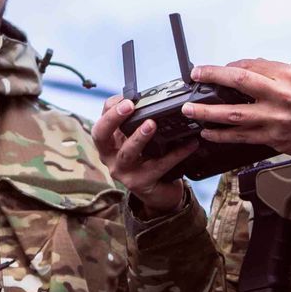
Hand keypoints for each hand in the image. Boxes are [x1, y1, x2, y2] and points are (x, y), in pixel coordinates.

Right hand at [92, 96, 196, 215]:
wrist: (158, 193)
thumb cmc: (147, 161)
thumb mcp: (136, 141)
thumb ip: (136, 123)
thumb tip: (148, 98)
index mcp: (108, 143)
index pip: (101, 120)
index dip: (111, 108)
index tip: (127, 98)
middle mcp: (110, 157)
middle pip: (101, 135)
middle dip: (113, 118)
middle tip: (129, 106)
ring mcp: (123, 172)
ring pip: (127, 153)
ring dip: (139, 137)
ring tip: (152, 124)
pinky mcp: (141, 183)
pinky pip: (159, 166)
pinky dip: (176, 153)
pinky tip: (189, 144)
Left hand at [181, 60, 290, 158]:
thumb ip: (268, 69)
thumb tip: (240, 66)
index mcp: (286, 78)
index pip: (251, 67)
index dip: (227, 67)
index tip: (210, 69)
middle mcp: (279, 97)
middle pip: (240, 84)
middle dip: (213, 79)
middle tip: (195, 78)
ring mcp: (273, 120)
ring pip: (235, 115)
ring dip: (209, 113)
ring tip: (191, 111)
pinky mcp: (270, 139)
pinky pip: (240, 137)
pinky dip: (222, 135)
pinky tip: (208, 132)